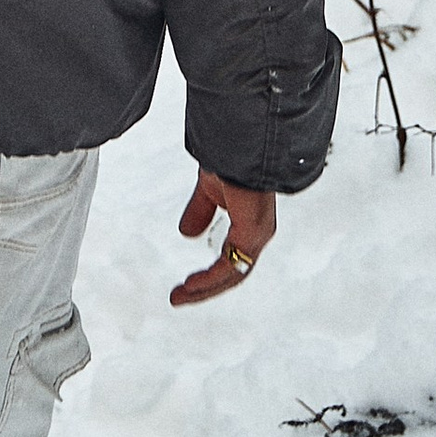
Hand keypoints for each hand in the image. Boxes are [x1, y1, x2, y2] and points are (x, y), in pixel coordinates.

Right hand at [170, 167, 274, 307]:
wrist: (240, 139)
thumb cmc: (231, 155)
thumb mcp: (209, 190)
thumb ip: (200, 211)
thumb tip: (187, 234)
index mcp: (249, 223)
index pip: (230, 260)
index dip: (208, 276)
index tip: (184, 285)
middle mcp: (257, 232)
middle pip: (232, 274)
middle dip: (203, 289)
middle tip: (178, 297)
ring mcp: (257, 233)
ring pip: (232, 274)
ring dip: (205, 288)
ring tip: (180, 296)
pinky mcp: (252, 231)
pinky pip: (231, 264)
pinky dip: (211, 277)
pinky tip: (192, 283)